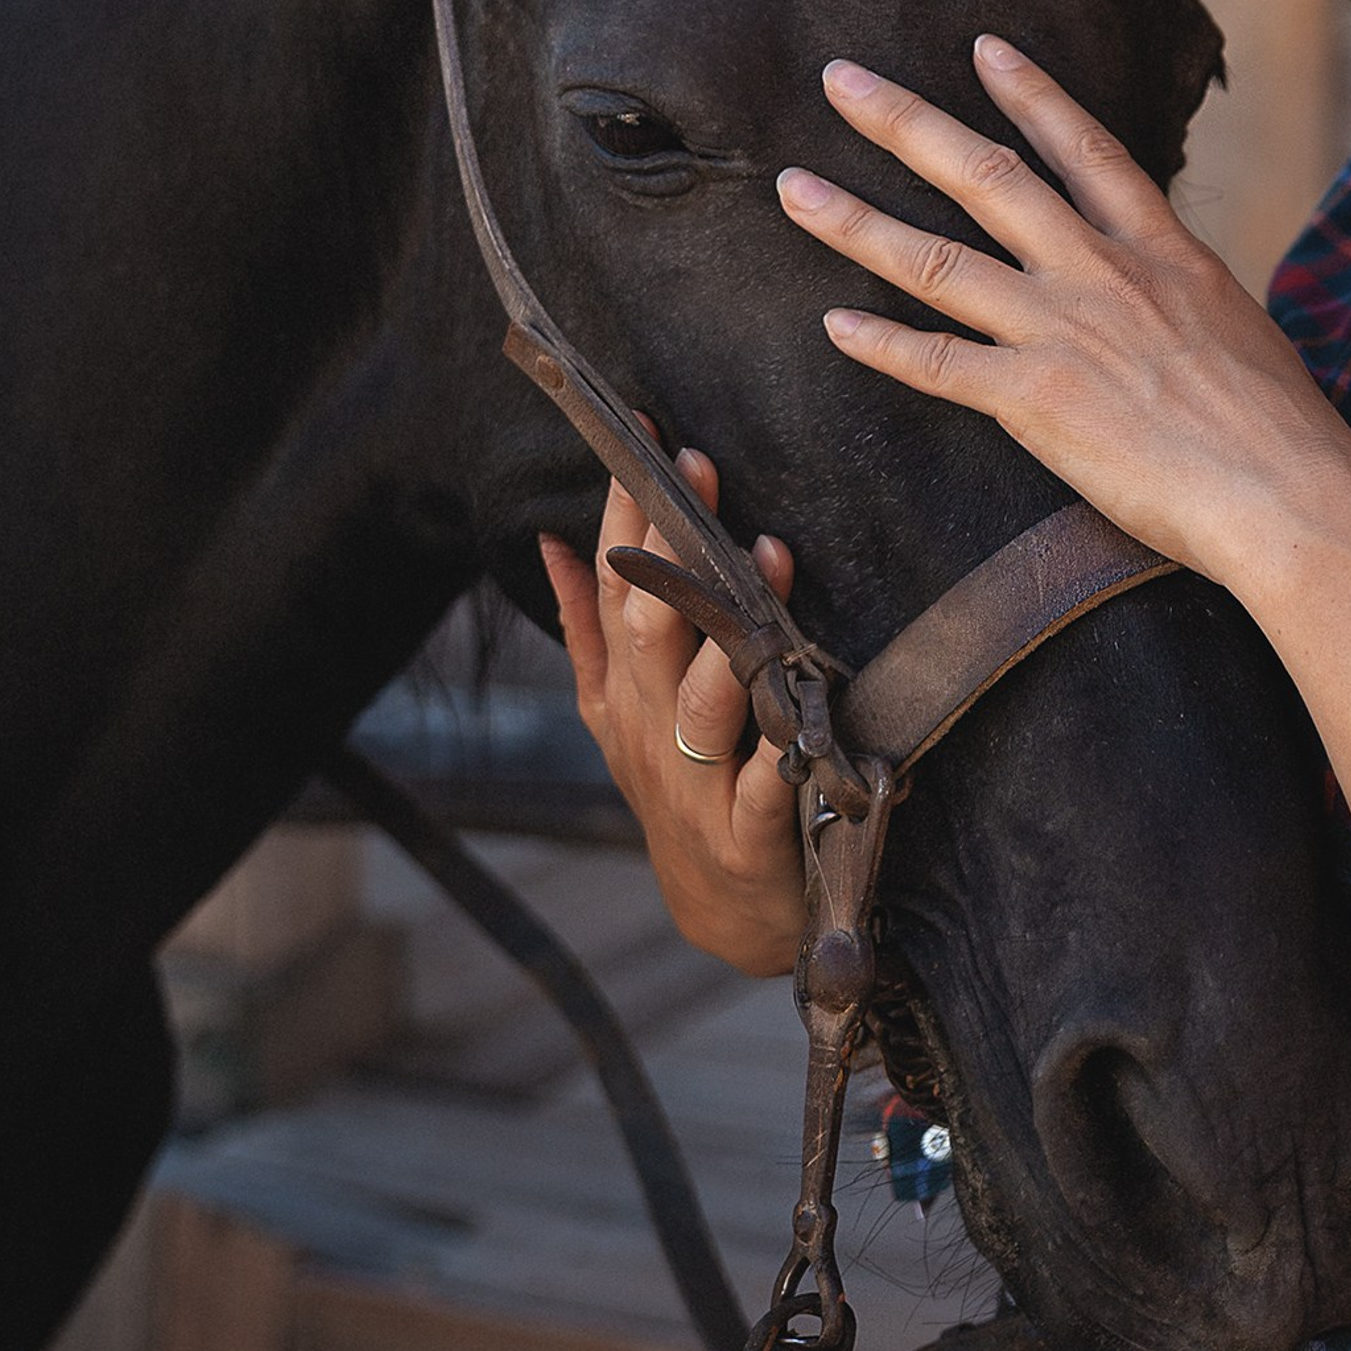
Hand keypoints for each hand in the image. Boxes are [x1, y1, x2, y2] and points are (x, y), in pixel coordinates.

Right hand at [541, 451, 804, 976]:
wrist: (723, 913)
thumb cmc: (679, 788)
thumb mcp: (619, 711)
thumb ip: (589, 628)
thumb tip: (556, 542)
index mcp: (626, 690)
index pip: (619, 585)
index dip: (628, 512)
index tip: (647, 436)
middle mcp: (653, 728)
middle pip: (654, 628)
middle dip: (675, 547)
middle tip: (700, 471)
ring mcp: (698, 783)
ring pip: (706, 700)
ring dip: (731, 632)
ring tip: (763, 563)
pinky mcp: (750, 836)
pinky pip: (761, 788)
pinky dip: (775, 751)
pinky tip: (794, 704)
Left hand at [774, 37, 1350, 595]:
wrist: (1290, 493)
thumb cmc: (1285, 432)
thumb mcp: (1241, 330)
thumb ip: (1187, 299)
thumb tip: (1175, 300)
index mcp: (1163, 250)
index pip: (1086, 148)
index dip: (1030, 94)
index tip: (983, 48)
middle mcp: (1103, 273)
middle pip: (985, 176)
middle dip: (905, 121)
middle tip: (841, 79)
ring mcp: (1064, 331)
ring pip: (938, 258)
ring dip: (855, 221)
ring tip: (795, 188)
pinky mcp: (1037, 400)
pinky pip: (939, 365)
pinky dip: (882, 345)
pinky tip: (834, 327)